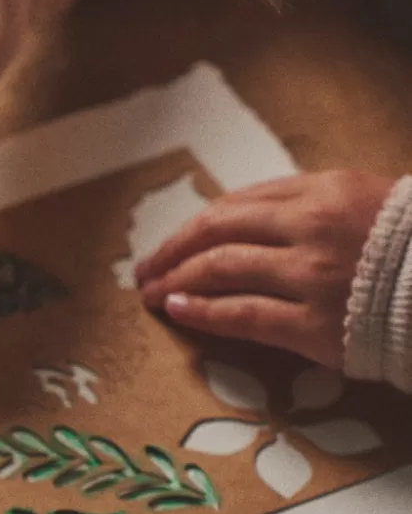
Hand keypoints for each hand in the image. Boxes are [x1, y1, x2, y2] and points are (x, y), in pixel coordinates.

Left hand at [135, 170, 393, 365]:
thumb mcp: (366, 202)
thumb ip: (313, 206)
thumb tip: (254, 220)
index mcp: (323, 190)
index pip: (240, 202)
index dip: (199, 224)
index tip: (175, 240)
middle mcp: (309, 226)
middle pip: (218, 229)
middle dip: (174, 249)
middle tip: (146, 269)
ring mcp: (308, 275)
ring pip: (221, 269)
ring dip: (177, 280)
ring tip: (152, 292)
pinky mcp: (312, 323)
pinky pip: (241, 315)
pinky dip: (202, 311)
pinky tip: (177, 311)